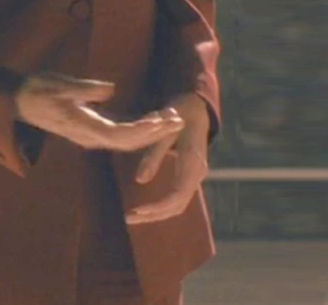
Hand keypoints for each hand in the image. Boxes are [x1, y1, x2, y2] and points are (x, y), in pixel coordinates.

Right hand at [14, 72, 183, 152]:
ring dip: (149, 132)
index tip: (162, 121)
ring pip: (126, 140)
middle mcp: (90, 137)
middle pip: (128, 142)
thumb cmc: (38, 89)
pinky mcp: (91, 129)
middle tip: (179, 119)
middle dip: (155, 133)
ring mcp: (90, 135)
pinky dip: (137, 128)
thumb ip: (84, 89)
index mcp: (84, 127)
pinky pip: (119, 134)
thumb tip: (111, 89)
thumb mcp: (58, 84)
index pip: (120, 135)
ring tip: (171, 118)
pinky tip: (152, 120)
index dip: (143, 130)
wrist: (20, 101)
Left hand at [124, 92, 209, 224]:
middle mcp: (197, 173)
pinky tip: (146, 207)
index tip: (138, 211)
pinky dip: (163, 205)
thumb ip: (153, 156)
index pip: (177, 195)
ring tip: (134, 215)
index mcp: (192, 162)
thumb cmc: (177, 115)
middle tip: (130, 218)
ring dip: (158, 213)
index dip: (158, 207)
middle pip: (178, 205)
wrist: (195, 109)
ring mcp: (195, 175)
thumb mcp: (162, 131)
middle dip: (154, 215)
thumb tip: (139, 180)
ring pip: (179, 204)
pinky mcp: (190, 175)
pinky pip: (178, 196)